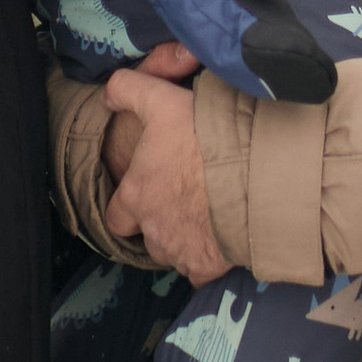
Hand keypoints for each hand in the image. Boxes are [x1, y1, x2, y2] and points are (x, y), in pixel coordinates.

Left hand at [105, 65, 230, 285]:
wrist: (254, 173)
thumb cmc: (204, 137)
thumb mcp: (162, 100)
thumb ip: (128, 91)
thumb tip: (107, 96)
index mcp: (136, 195)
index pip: (115, 216)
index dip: (127, 207)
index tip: (145, 195)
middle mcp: (152, 229)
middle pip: (147, 237)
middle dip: (160, 225)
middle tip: (183, 203)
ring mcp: (181, 250)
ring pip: (173, 253)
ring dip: (184, 239)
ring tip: (207, 215)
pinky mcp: (208, 266)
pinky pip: (201, 271)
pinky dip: (208, 260)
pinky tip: (223, 239)